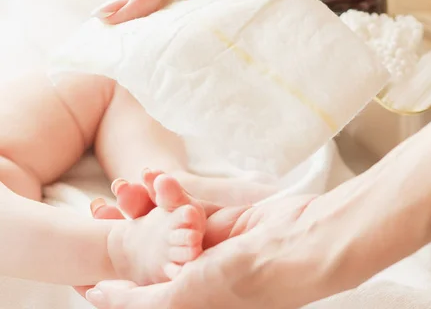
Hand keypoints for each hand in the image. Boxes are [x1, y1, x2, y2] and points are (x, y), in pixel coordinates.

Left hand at [85, 174, 372, 307]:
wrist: (303, 243)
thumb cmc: (251, 278)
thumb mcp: (190, 294)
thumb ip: (144, 299)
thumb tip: (100, 298)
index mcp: (191, 301)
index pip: (139, 292)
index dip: (109, 277)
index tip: (82, 263)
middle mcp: (198, 276)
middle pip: (149, 253)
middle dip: (124, 232)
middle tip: (98, 211)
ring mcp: (212, 246)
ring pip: (167, 225)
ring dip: (146, 206)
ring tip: (123, 187)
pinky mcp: (226, 219)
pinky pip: (191, 203)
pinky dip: (173, 191)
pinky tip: (153, 177)